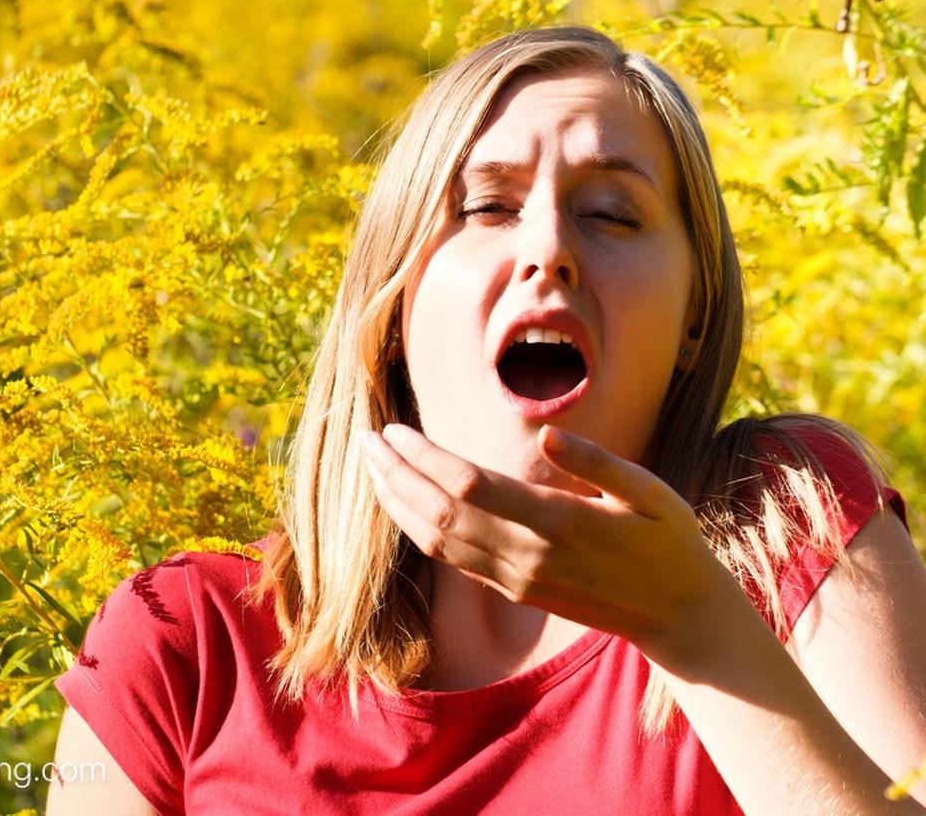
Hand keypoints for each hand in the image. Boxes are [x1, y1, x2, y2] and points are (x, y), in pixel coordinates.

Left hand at [358, 423, 738, 662]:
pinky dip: (418, 529)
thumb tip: (546, 433)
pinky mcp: (513, 591)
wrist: (678, 615)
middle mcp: (526, 554)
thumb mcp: (649, 492)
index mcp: (558, 521)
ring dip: (397, 502)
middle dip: (395, 474)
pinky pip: (451, 559)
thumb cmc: (669, 541)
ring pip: (436, 540)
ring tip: (372, 467)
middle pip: (439, 511)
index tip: (394, 429)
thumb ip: (596, 462)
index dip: (424, 456)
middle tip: (365, 440)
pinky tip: (404, 503)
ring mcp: (515, 578)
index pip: (468, 485)